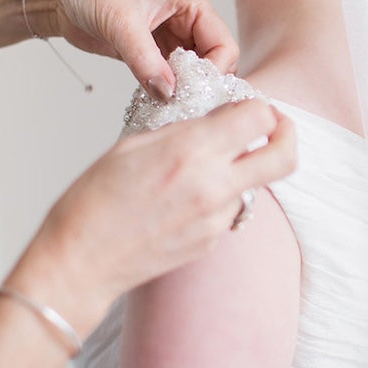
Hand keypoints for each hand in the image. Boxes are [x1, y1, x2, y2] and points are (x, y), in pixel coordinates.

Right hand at [5, 100, 295, 336]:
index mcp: (192, 151)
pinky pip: (233, 211)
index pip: (258, 116)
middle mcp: (214, 185)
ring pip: (258, 184)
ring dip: (245, 169)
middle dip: (288, 134)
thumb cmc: (93, 200)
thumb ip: (184, 129)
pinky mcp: (213, 242)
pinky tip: (185, 199)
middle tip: (276, 126)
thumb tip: (218, 119)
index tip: (249, 105)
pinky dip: (221, 198)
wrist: (79, 261)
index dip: (259, 105)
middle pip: (285, 155)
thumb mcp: (133, 145)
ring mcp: (218, 218)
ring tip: (205, 169)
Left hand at [26, 0, 237, 100]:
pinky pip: (173, 79)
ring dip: (184, 90)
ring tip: (169, 104)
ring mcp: (173, 39)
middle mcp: (189, 21)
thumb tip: (167, 94)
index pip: (224, 45)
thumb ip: (146, 62)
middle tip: (183, 102)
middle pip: (215, 63)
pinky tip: (157, 100)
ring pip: (195, 74)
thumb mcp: (121, 24)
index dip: (214, 71)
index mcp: (192, 4)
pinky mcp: (155, 54)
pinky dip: (168, 91)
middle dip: (201, 83)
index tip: (192, 90)